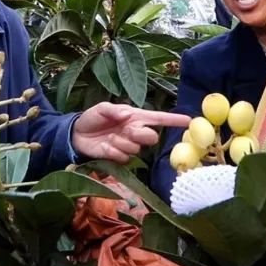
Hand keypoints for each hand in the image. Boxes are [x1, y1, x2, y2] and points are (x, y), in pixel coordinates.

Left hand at [72, 102, 191, 162]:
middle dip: (141, 135)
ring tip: (109, 138)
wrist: (76, 135)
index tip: (189, 120)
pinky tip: (104, 147)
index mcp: (135, 117)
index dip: (174, 120)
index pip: (159, 119)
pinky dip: (113, 151)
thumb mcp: (101, 109)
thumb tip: (127, 114)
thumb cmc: (92, 118)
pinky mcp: (119, 157)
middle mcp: (135, 132)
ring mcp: (128, 145)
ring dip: (121, 143)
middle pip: (152, 137)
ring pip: (136, 148)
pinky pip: (123, 157)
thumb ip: (114, 110)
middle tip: (127, 131)